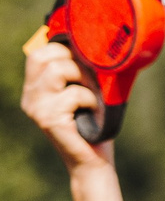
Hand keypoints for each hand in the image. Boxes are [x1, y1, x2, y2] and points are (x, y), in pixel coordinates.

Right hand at [21, 40, 112, 171]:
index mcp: (36, 86)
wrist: (93, 159)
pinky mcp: (47, 119)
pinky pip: (73, 94)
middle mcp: (30, 96)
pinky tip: (93, 110)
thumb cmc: (95, 121)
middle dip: (72, 59)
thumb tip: (97, 42)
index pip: (38, 53)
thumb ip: (82, 69)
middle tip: (91, 76)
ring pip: (57, 71)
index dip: (64, 48)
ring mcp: (36, 107)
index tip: (85, 58)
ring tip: (93, 93)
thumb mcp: (87, 89)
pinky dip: (90, 98)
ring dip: (84, 77)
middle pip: (41, 56)